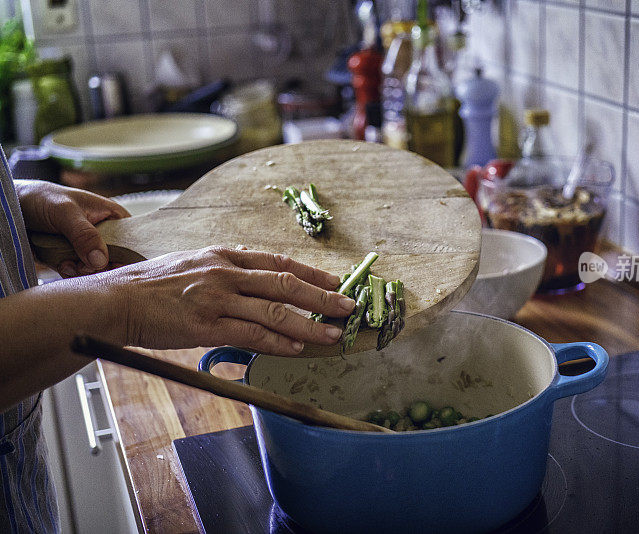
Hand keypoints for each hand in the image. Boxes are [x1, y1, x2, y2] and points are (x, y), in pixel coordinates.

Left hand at [16, 180, 129, 276]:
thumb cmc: (40, 199)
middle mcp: (101, 232)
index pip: (132, 236)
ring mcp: (84, 246)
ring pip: (96, 267)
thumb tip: (101, 261)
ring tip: (70, 263)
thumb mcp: (65, 212)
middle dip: (102, 265)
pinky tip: (62, 265)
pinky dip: (71, 272)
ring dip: (84, 270)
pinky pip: (78, 271)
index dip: (129, 252)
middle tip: (88, 266)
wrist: (8, 209)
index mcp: (109, 215)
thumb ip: (85, 235)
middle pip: (114, 257)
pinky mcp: (69, 257)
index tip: (116, 263)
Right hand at [95, 246, 354, 355]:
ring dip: (309, 323)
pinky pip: (251, 334)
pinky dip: (278, 341)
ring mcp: (217, 298)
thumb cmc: (153, 285)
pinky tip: (297, 347)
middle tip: (348, 305)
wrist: (116, 299)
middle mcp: (226, 273)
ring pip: (274, 311)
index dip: (311, 272)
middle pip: (285, 284)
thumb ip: (226, 268)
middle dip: (322, 295)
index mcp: (224, 256)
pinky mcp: (206, 324)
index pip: (278, 262)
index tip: (335, 280)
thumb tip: (254, 276)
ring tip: (333, 333)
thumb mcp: (193, 263)